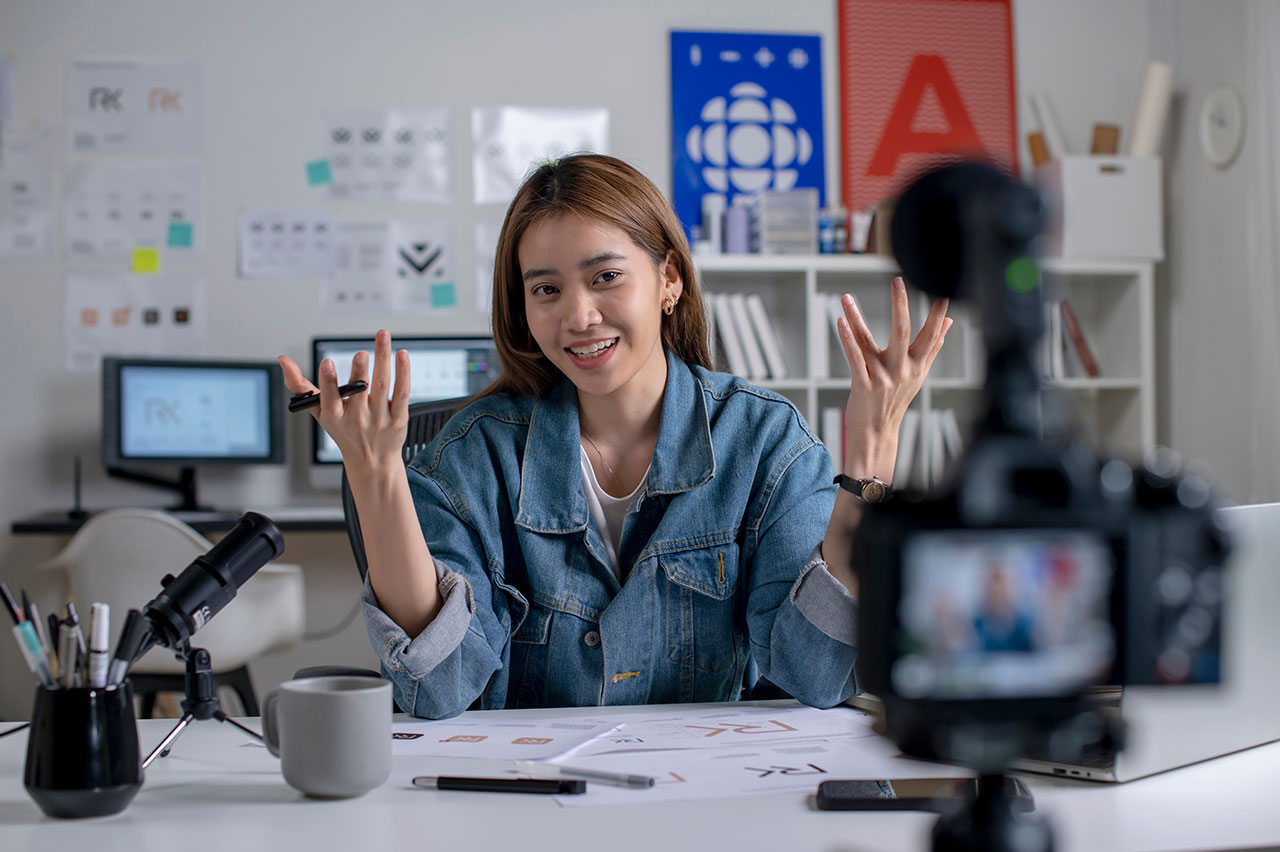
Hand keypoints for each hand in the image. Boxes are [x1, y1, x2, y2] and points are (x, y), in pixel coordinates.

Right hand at [277, 329, 410, 477]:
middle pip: (359, 391)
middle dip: (359, 371)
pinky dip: (403, 372)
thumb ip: (301, 387)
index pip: (330, 399)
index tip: (327, 362)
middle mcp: (357, 418)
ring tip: (382, 337)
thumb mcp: (319, 412)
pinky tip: (402, 354)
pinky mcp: (399, 418)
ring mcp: (380, 418)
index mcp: (335, 416)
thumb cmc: (344, 431)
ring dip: (383, 359)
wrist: (373, 462)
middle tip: (360, 353)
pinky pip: (401, 392)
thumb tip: (282, 360)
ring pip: (383, 385)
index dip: (328, 381)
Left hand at [835, 276, 951, 478]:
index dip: (938, 313)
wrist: (878, 431)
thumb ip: (933, 347)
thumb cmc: (897, 399)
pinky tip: (840, 322)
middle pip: (903, 332)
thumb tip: (950, 322)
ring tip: (846, 298)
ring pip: (869, 342)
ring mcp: (882, 378)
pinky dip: (846, 339)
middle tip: (898, 281)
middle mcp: (901, 370)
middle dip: (901, 305)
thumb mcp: (919, 374)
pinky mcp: (863, 386)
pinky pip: (854, 358)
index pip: (931, 334)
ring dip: (856, 318)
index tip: (943, 290)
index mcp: (917, 365)